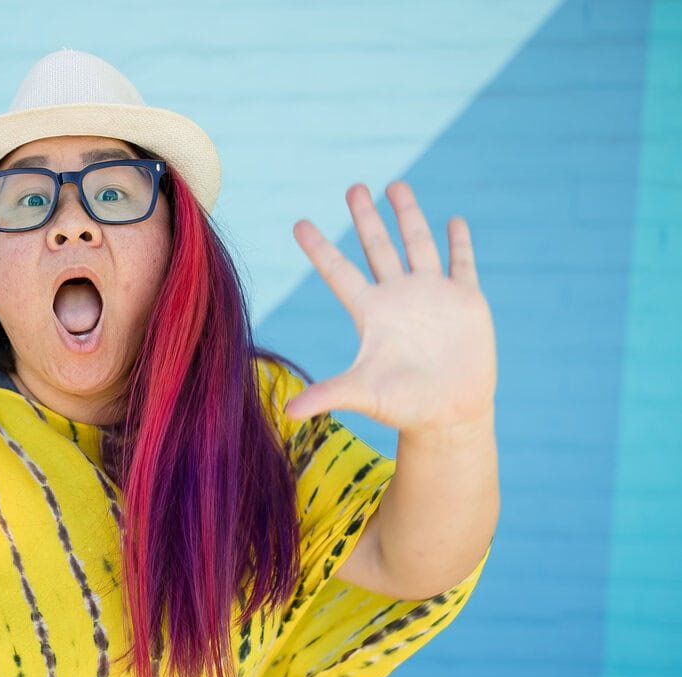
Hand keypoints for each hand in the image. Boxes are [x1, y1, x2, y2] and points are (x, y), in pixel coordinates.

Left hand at [283, 181, 496, 435]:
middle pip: (377, 247)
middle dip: (366, 217)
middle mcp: (398, 297)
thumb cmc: (403, 406)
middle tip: (353, 187)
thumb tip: (287, 411)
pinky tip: (452, 220)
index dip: (318, 247)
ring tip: (395, 185)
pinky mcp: (466, 301)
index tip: (298, 223)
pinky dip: (458, 242)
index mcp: (371, 312)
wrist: (449, 415)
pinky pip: (461, 263)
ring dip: (408, 215)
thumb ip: (327, 395)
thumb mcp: (364, 394)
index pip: (338, 271)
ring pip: (417, 244)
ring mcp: (433, 295)